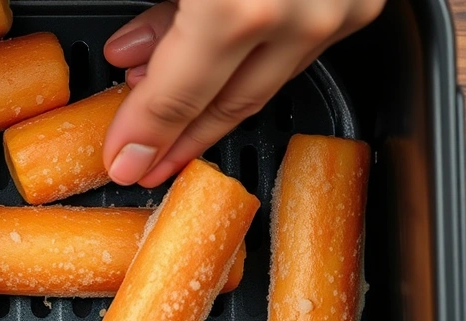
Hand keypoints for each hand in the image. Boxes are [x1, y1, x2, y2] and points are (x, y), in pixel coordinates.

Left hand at [102, 0, 383, 186]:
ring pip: (269, 79)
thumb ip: (163, 14)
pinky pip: (301, 44)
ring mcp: (342, 6)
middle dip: (182, 138)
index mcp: (236, 8)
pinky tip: (224, 58)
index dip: (144, 132)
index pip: (177, 96)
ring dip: (217, 101)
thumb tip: (131, 56)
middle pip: (229, 103)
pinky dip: (257, 58)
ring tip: (172, 113)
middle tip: (147, 160)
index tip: (123, 160)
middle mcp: (299, 14)